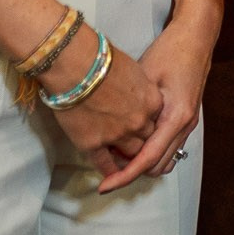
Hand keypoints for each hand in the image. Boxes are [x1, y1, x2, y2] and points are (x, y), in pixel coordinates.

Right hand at [39, 33, 162, 184]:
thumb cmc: (102, 57)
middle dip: (141, 141)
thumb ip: (139, 86)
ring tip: (124, 161)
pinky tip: (109, 176)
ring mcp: (118, 135)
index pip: (158, 121)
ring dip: (128, 158)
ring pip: (130, 155)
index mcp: (153, 101)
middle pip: (147, 139)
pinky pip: (105, 165)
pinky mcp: (93, 145)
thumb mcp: (133, 68)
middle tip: (133, 144)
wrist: (75, 64)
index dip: (149, 123)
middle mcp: (140, 122)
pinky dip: (109, 173)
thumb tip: (134, 90)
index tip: (143, 125)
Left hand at [116, 12, 216, 189]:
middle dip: (132, 172)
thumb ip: (133, 109)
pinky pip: (169, 146)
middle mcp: (186, 125)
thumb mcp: (145, 78)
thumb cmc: (170, 52)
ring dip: (142, 163)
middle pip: (158, 166)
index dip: (124, 176)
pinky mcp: (186, 117)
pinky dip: (151, 151)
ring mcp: (189, 123)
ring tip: (116, 154)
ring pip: (165, 159)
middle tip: (105, 167)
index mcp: (176, 116)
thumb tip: (110, 133)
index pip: (147, 159)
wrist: (196, 37)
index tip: (105, 185)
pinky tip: (132, 140)